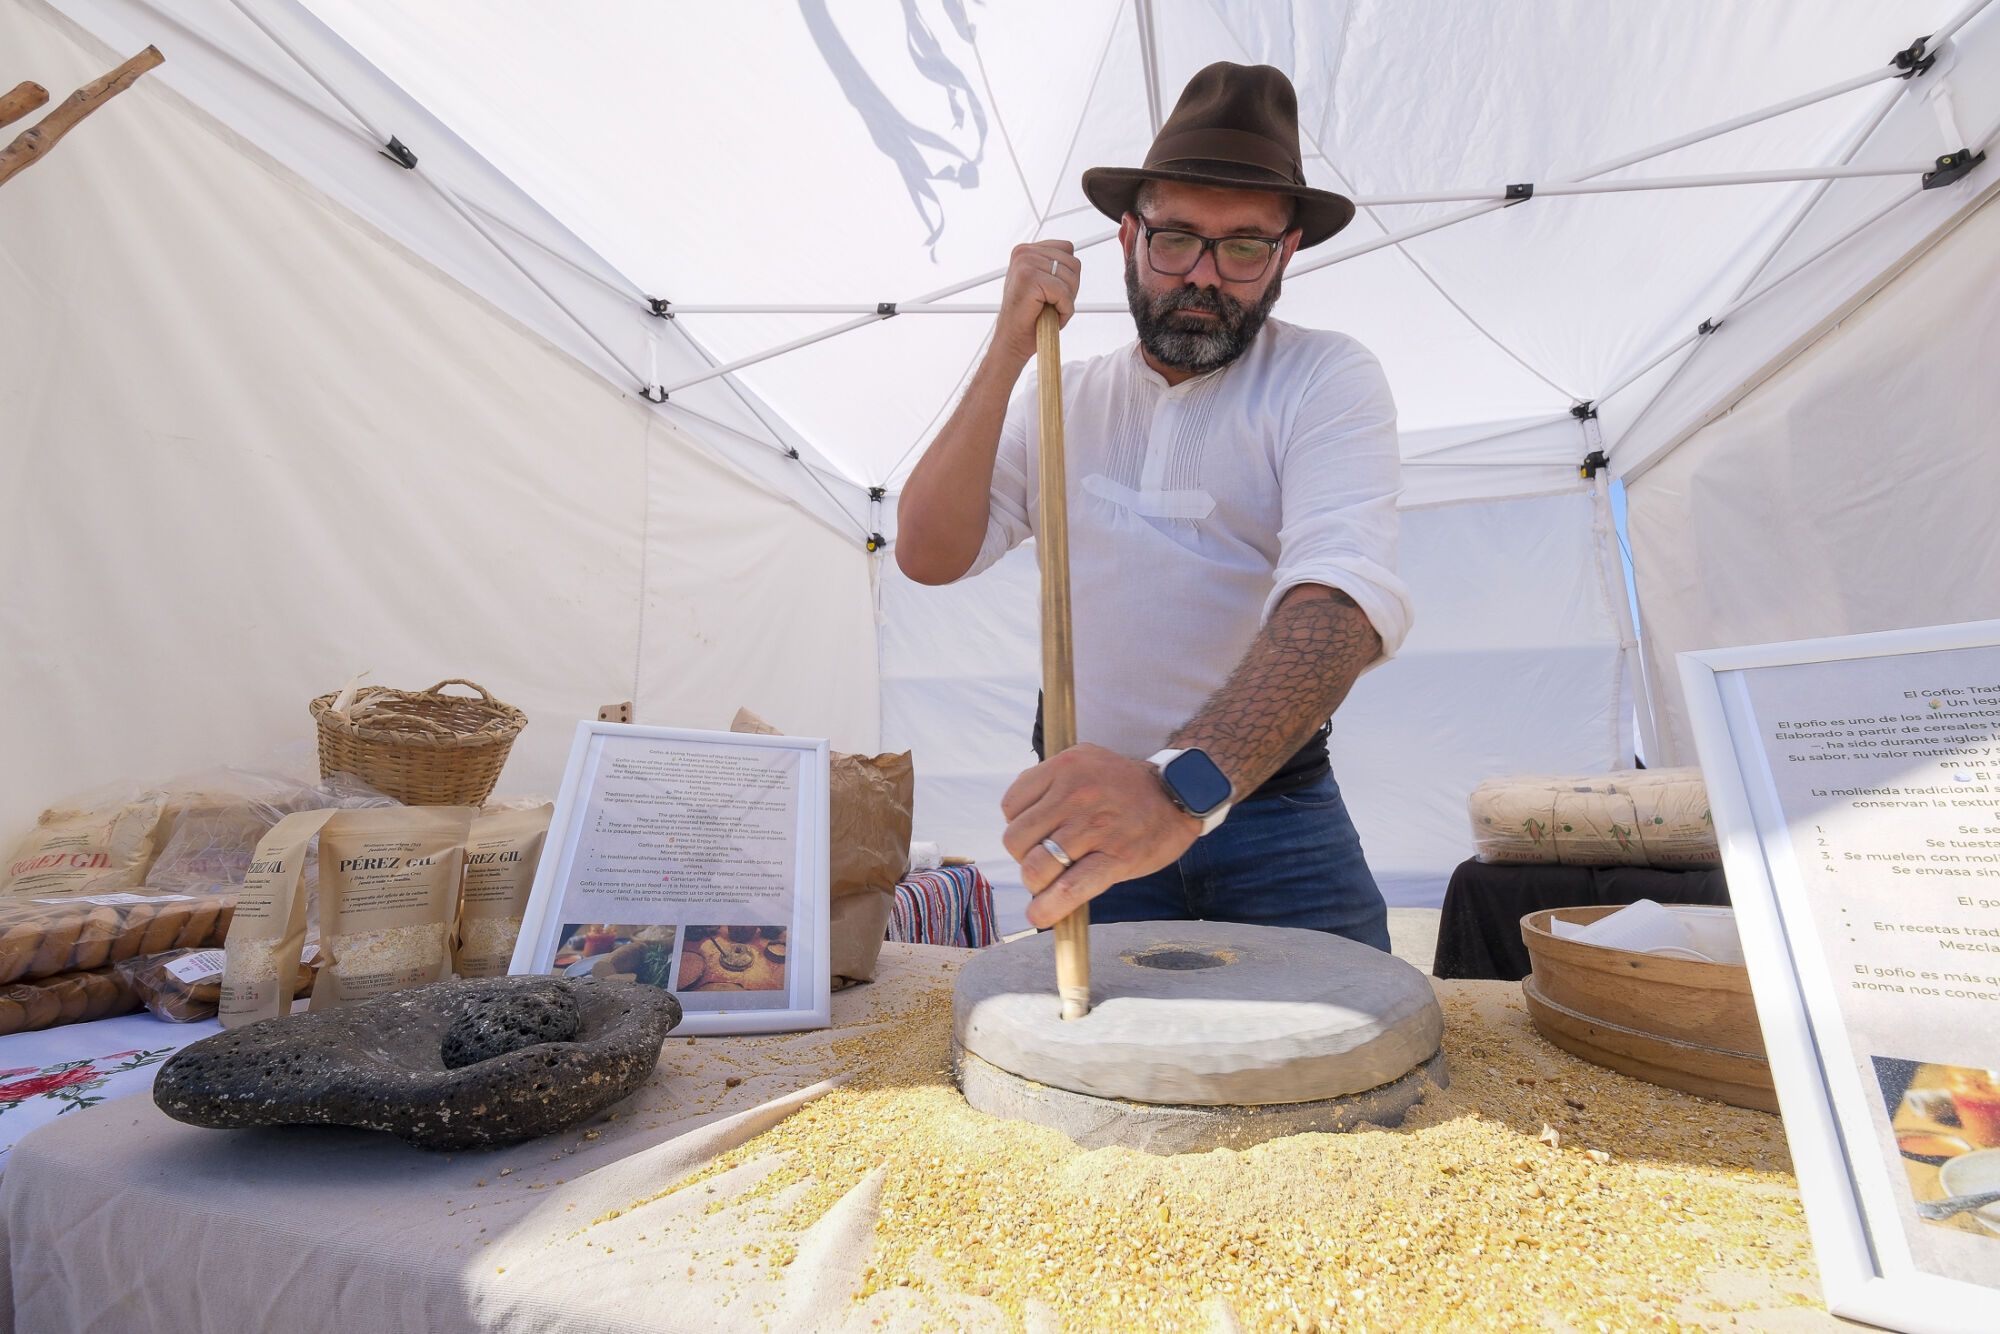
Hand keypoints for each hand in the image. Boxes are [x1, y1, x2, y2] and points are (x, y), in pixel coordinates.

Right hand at [992, 241, 1077, 366]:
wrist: (1012, 340)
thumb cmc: (1029, 317)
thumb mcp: (1044, 284)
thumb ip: (1055, 268)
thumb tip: (1074, 261)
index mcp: (1026, 251)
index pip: (1067, 249)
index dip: (1068, 275)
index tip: (1053, 292)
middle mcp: (1024, 253)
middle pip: (1073, 263)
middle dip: (1070, 289)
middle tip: (1052, 305)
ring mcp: (1025, 263)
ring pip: (1070, 279)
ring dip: (1066, 301)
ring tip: (1048, 311)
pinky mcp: (1029, 277)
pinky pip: (1064, 293)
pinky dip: (1064, 310)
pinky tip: (1049, 317)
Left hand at [1000, 743, 1199, 928]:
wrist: (1180, 794)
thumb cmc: (1125, 784)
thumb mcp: (1085, 760)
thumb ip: (1049, 781)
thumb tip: (1016, 817)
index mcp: (1065, 767)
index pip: (1011, 806)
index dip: (1018, 826)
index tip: (1035, 836)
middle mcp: (1077, 794)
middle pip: (1017, 840)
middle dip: (1024, 857)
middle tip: (1043, 861)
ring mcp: (1096, 828)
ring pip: (1036, 867)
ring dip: (1036, 884)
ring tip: (1047, 886)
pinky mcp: (1116, 858)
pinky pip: (1070, 889)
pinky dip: (1049, 908)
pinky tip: (1042, 914)